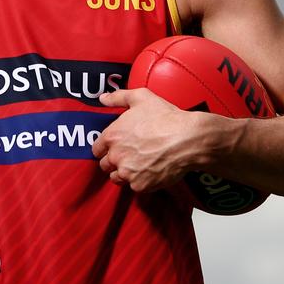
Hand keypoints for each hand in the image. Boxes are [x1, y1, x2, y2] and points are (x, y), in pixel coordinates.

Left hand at [92, 88, 219, 192]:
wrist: (187, 139)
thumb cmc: (165, 118)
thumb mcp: (140, 97)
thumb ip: (117, 97)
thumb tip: (103, 98)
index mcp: (112, 136)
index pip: (96, 149)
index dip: (105, 147)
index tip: (114, 146)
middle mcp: (116, 156)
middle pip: (104, 165)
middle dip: (114, 160)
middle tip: (128, 154)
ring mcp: (127, 172)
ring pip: (117, 178)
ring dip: (124, 173)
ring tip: (138, 164)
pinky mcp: (140, 185)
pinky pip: (133, 186)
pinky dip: (140, 180)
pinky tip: (149, 170)